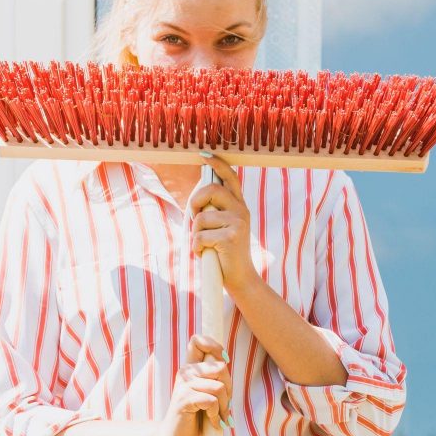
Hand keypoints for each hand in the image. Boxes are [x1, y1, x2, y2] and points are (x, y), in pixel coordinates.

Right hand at [158, 335, 233, 435]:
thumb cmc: (196, 417)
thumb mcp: (207, 393)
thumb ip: (214, 377)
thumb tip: (226, 361)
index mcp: (190, 367)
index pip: (198, 340)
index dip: (215, 346)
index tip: (224, 362)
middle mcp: (185, 371)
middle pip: (221, 367)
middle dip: (229, 389)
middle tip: (225, 405)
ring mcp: (183, 384)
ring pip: (219, 387)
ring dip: (224, 406)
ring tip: (220, 416)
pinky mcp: (183, 398)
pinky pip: (212, 401)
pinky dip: (217, 415)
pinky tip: (214, 423)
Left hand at [189, 154, 258, 289]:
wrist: (240, 279)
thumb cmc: (225, 254)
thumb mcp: (222, 228)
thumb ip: (214, 212)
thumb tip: (195, 200)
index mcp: (239, 206)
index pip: (230, 178)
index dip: (218, 164)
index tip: (205, 156)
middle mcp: (241, 210)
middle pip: (211, 190)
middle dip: (194, 204)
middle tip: (194, 220)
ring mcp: (238, 223)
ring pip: (200, 218)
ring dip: (195, 235)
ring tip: (204, 246)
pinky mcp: (231, 237)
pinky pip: (199, 236)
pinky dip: (196, 248)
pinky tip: (205, 254)